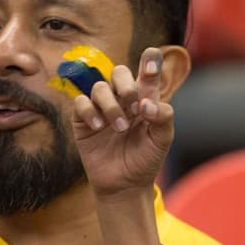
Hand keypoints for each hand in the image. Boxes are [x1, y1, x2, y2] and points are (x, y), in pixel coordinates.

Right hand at [72, 47, 173, 197]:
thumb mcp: (163, 139)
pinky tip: (99, 128)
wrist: (126, 185)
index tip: (152, 60)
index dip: (149, 61)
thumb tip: (146, 104)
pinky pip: (80, 103)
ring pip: (99, 87)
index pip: (147, 72)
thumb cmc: (146, 159)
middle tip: (135, 106)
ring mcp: (102, 109)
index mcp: (144, 99)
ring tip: (120, 128)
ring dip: (111, 106)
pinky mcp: (84, 121)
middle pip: (118, 72)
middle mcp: (122, 99)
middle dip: (125, 84)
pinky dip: (89, 112)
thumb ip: (163, 116)